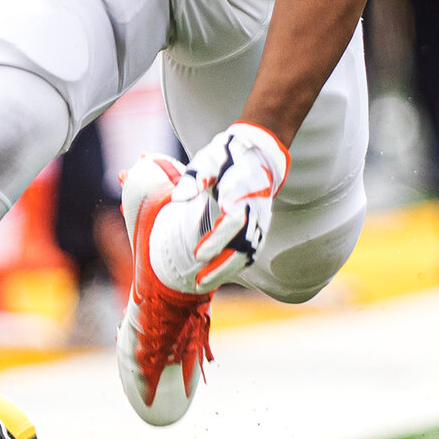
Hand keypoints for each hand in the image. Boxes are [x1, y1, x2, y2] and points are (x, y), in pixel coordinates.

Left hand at [153, 123, 287, 292]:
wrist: (259, 154)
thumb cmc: (228, 157)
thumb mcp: (209, 159)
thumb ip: (194, 177)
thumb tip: (177, 198)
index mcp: (242, 191)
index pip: (232, 221)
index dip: (216, 240)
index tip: (197, 255)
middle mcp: (255, 210)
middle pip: (242, 245)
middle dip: (221, 266)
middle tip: (197, 282)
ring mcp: (260, 221)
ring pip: (247, 253)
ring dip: (225, 270)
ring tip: (201, 284)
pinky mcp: (260, 227)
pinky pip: (250, 251)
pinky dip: (234, 265)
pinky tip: (215, 275)